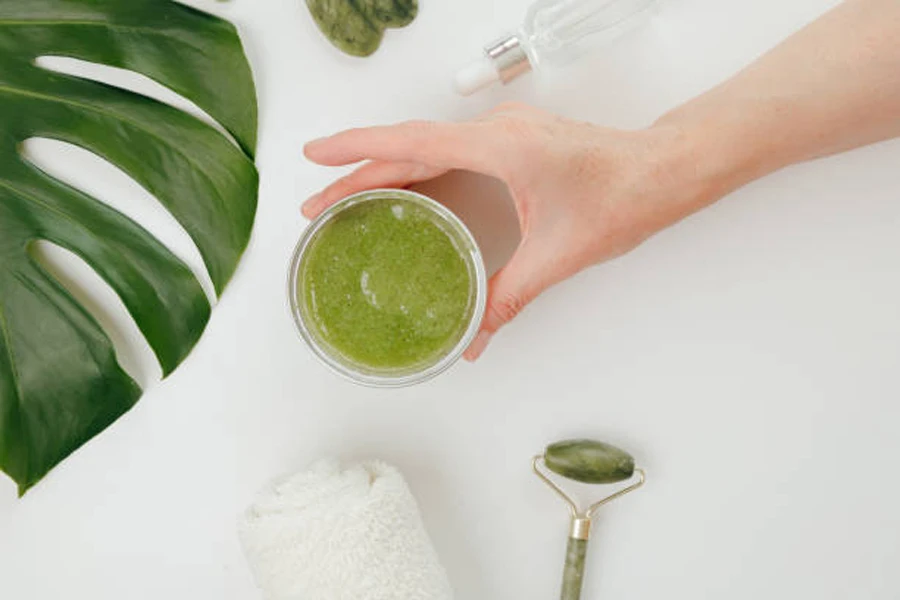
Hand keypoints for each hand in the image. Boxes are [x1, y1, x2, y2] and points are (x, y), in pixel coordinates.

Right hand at [303, 103, 714, 359]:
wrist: (664, 171)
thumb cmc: (623, 197)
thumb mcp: (557, 254)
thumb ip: (507, 297)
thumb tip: (471, 336)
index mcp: (500, 148)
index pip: (411, 144)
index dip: (357, 151)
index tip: (315, 158)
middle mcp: (497, 132)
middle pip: (409, 148)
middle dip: (357, 172)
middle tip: (316, 202)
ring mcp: (505, 133)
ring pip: (427, 148)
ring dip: (385, 170)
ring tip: (346, 198)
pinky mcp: (513, 143)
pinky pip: (450, 152)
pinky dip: (418, 171)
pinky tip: (405, 193)